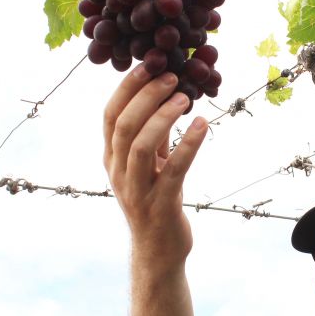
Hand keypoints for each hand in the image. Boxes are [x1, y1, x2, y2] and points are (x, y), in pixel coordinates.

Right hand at [104, 65, 207, 267]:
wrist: (159, 251)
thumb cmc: (156, 201)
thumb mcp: (149, 164)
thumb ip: (152, 134)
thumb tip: (166, 95)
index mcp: (112, 159)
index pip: (110, 116)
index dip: (126, 88)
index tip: (148, 65)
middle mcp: (118, 172)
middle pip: (124, 125)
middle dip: (147, 96)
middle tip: (172, 77)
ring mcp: (137, 190)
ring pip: (141, 145)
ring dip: (164, 116)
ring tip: (186, 97)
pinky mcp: (161, 204)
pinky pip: (174, 170)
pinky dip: (189, 144)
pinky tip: (204, 126)